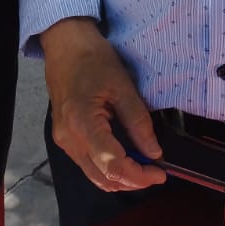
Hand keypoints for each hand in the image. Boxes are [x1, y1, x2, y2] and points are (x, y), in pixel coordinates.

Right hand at [41, 18, 165, 193]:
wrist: (65, 45)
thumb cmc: (93, 59)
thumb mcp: (122, 86)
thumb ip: (138, 122)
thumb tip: (154, 153)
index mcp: (82, 123)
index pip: (113, 166)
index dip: (140, 175)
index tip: (161, 173)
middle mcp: (69, 139)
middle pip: (104, 178)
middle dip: (133, 180)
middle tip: (156, 171)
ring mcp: (63, 141)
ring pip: (95, 177)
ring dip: (121, 178)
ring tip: (143, 165)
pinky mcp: (64, 139)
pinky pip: (88, 165)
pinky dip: (108, 169)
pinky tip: (125, 157)